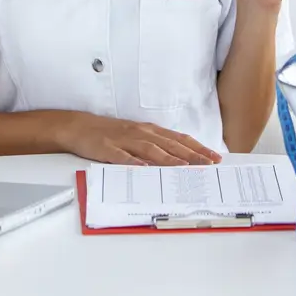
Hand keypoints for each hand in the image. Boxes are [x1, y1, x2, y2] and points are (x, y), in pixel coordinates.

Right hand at [58, 113, 222, 165]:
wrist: (80, 127)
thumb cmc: (111, 133)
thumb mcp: (136, 135)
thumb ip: (156, 145)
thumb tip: (181, 158)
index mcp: (149, 130)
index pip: (178, 138)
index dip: (197, 147)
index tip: (214, 156)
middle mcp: (140, 133)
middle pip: (169, 143)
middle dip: (191, 154)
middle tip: (209, 164)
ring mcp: (124, 140)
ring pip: (150, 149)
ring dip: (169, 158)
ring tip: (184, 167)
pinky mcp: (108, 148)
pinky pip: (123, 157)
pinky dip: (134, 162)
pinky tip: (144, 169)